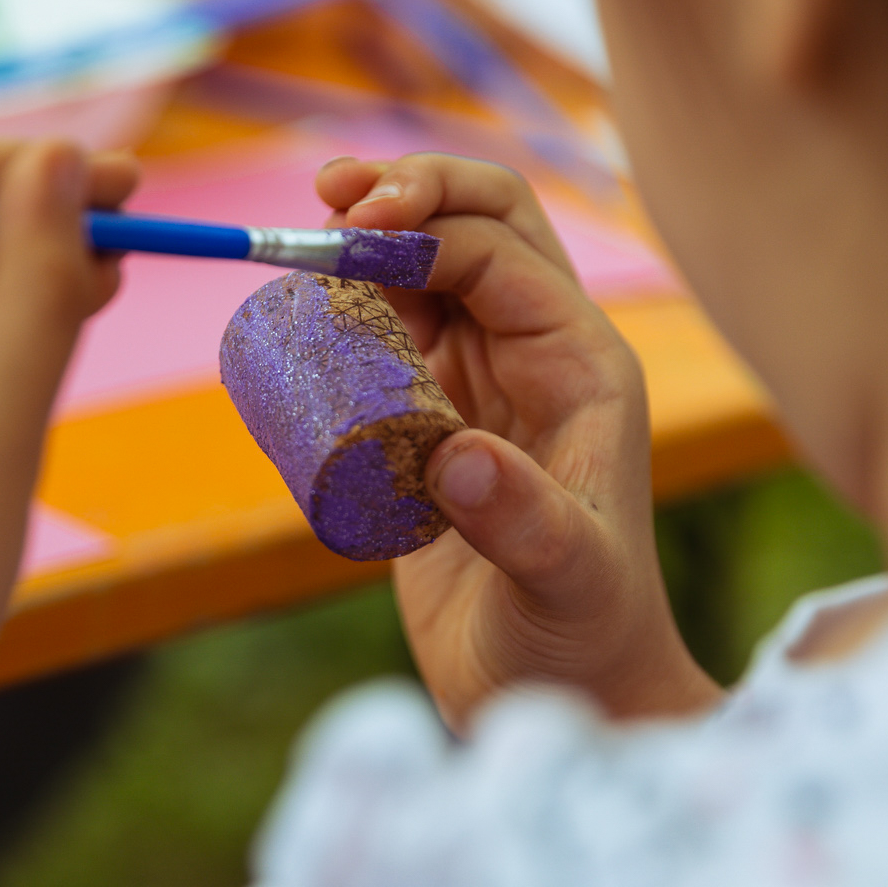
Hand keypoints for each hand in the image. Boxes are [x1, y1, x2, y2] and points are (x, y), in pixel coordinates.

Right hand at [319, 154, 718, 727]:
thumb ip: (522, 521)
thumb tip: (455, 453)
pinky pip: (394, 330)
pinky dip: (351, 302)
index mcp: (583, 365)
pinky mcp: (435, 421)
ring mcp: (488, 383)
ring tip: (303, 242)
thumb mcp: (564, 583)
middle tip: (326, 195)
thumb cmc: (584, 642)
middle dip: (408, 191)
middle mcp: (541, 355)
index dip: (426, 223)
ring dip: (372, 239)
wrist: (568, 696)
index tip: (350, 232)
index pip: (501, 252)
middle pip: (479, 224)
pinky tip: (307, 305)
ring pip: (432, 269)